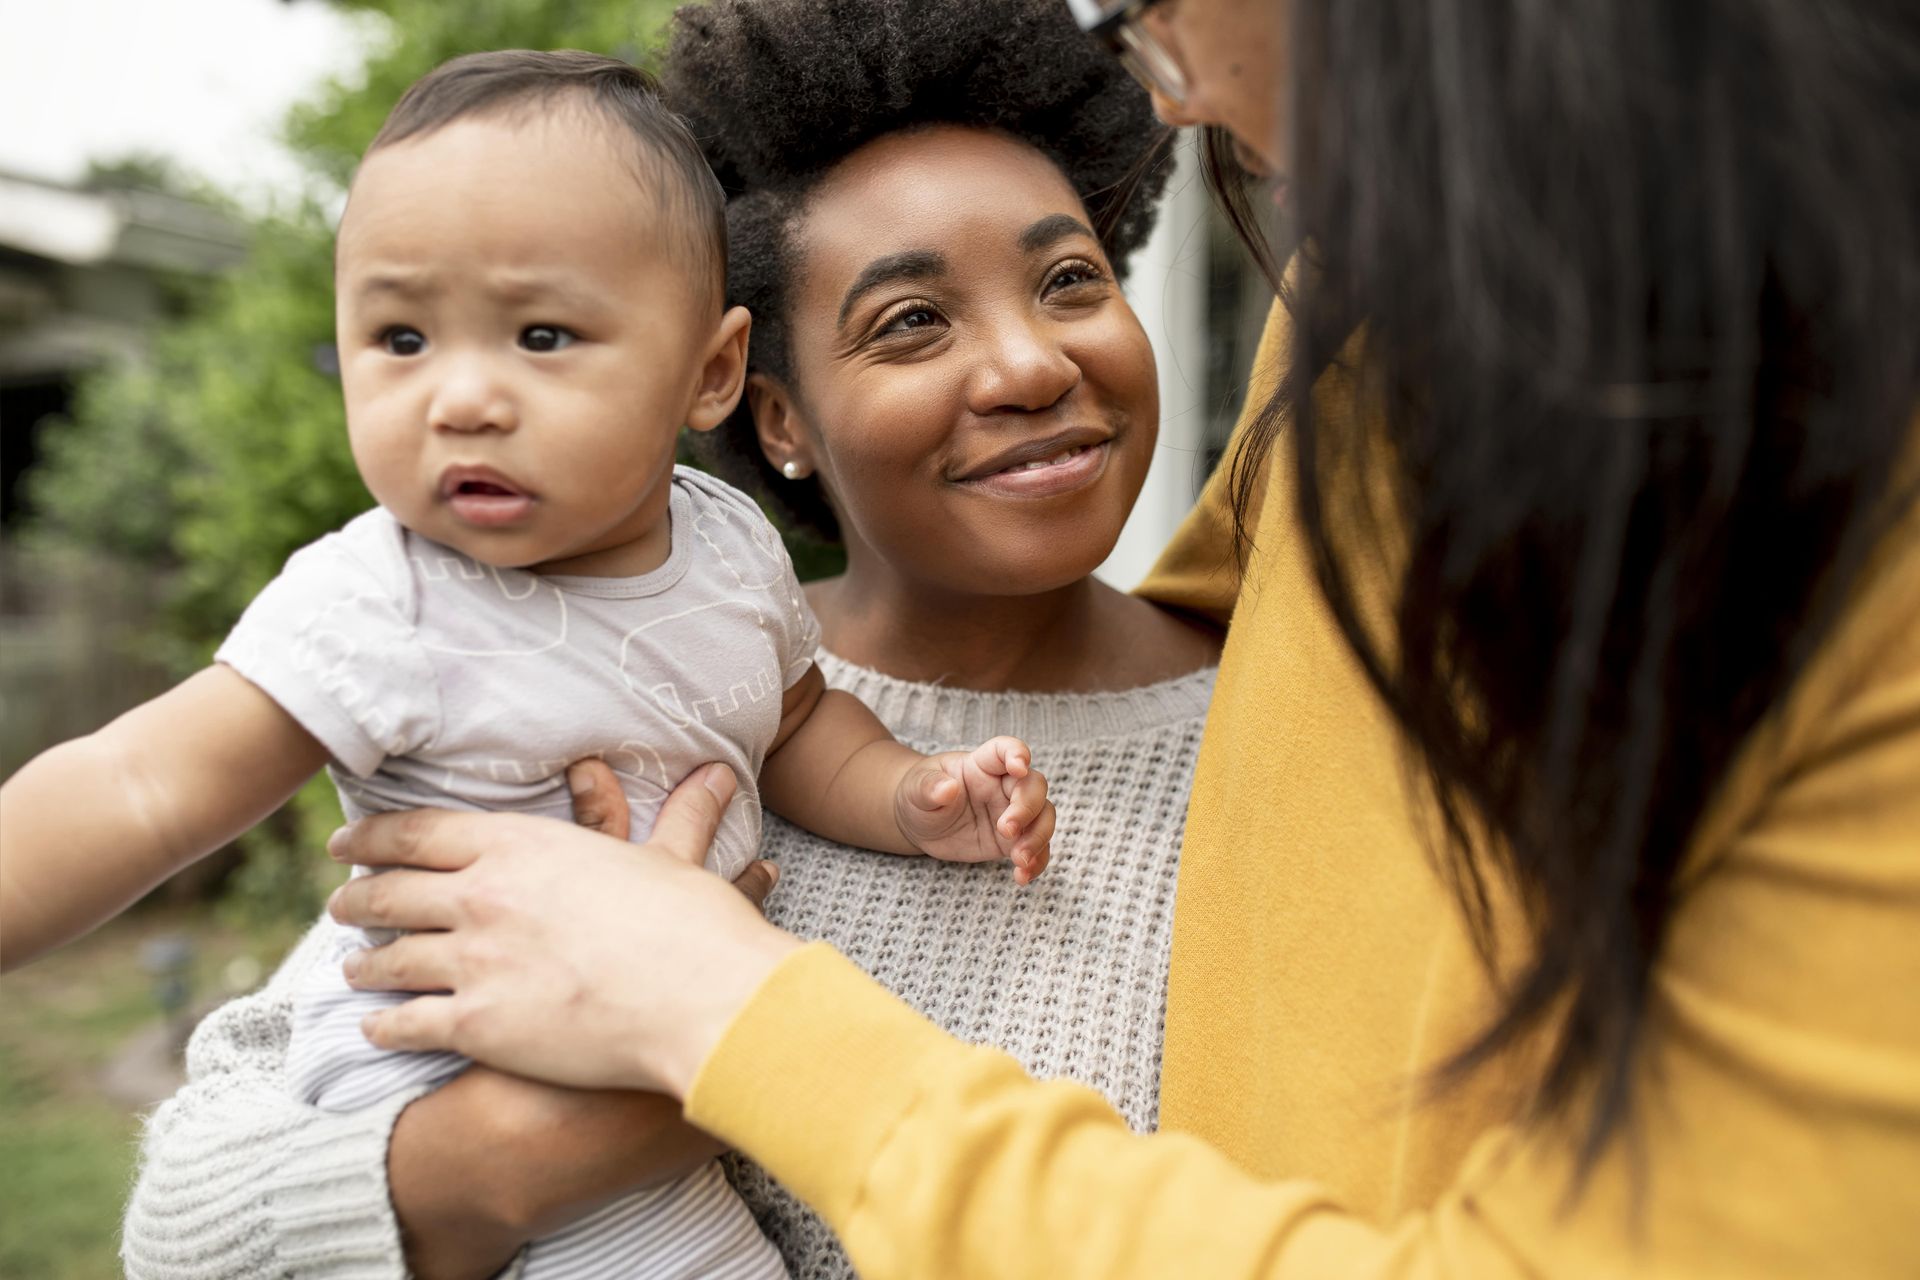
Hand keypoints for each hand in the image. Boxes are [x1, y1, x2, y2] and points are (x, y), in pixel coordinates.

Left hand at [389, 757, 783, 1279]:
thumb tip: (719, 774)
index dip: (374, 838)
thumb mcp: (675, 861)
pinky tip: (373, 1028)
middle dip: (356, 899)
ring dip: (363, 963)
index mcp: (521, 846)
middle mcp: (483, 897)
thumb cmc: (692, 925)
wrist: (698, 998)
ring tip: (351, 967)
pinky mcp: (476, 1025)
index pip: (422, 833)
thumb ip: (682, 817)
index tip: (347, 843)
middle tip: (339, 904)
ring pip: (391, 959)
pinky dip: (382, 1025)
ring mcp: (473, 961)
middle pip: (392, 893)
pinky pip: (407, 1023)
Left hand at [894, 737, 1053, 883]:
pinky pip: (1036, 849)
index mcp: (982, 764)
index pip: (1006, 749)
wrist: (919, 825)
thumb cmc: (920, 796)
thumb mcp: (916, 789)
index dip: (1017, 753)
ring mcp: (1012, 813)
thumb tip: (947, 789)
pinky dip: (1036, 863)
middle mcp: (1003, 785)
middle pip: (1034, 786)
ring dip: (1038, 838)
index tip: (1019, 767)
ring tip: (1019, 860)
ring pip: (1043, 817)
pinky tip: (1021, 877)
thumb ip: (930, 787)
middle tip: (1005, 830)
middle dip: (1026, 808)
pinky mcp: (1012, 841)